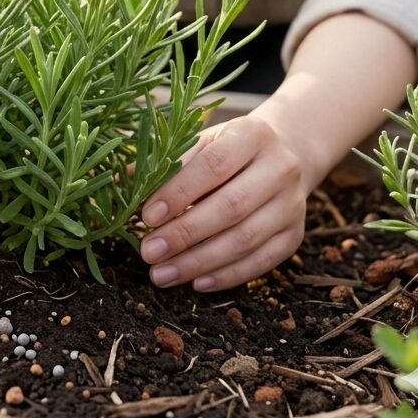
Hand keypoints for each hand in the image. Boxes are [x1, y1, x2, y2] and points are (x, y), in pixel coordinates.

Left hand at [139, 115, 308, 291]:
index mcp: (252, 135)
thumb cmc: (227, 149)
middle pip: (231, 206)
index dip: (179, 192)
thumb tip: (122, 185)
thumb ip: (165, 161)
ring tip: (162, 274)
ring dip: (199, 261)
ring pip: (245, 239)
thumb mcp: (200, 141)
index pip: (213, 165)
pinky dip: (227, 276)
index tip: (147, 216)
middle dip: (185, 233)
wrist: (284, 155)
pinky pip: (261, 262)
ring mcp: (292, 204)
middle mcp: (280, 168)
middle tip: (148, 252)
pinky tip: (195, 282)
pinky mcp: (295, 235)